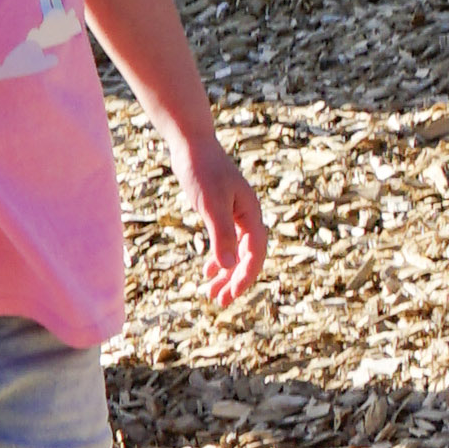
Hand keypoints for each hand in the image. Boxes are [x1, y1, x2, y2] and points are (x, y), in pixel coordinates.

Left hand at [183, 136, 267, 312]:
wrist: (192, 145)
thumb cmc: (202, 171)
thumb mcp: (211, 205)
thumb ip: (222, 235)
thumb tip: (229, 267)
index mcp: (251, 214)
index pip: (256, 253)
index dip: (245, 276)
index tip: (230, 296)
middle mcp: (247, 216)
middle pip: (249, 256)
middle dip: (236, 281)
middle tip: (220, 302)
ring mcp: (235, 214)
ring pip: (237, 251)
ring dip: (226, 273)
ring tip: (212, 293)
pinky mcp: (221, 212)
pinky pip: (226, 242)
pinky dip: (218, 259)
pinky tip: (207, 271)